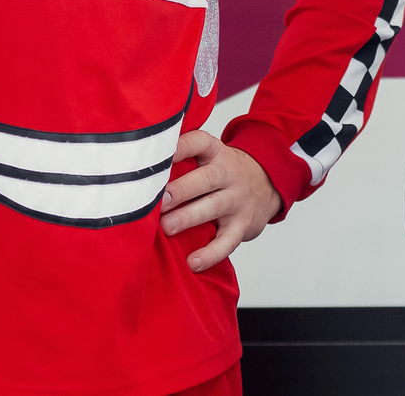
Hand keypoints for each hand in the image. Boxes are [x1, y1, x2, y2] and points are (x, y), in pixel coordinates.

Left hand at [160, 132, 284, 271]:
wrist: (267, 184)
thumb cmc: (224, 172)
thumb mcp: (210, 155)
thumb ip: (183, 155)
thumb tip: (137, 164)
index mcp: (216, 153)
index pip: (200, 142)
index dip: (182, 146)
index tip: (161, 154)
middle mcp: (228, 174)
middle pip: (206, 178)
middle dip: (181, 189)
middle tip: (160, 201)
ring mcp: (237, 200)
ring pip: (214, 207)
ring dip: (189, 217)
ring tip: (166, 227)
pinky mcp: (242, 225)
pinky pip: (227, 241)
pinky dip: (211, 253)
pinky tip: (193, 261)